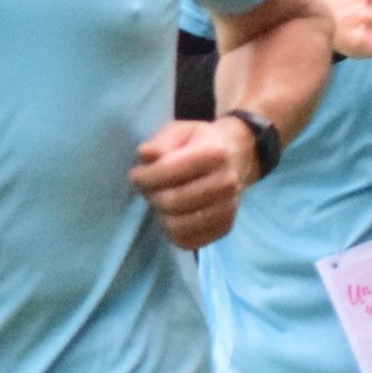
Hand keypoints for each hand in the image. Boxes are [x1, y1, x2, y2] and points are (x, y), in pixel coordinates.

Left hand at [130, 114, 258, 249]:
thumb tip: (146, 154)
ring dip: (160, 214)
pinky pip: (188, 241)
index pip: (170, 170)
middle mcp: (227, 183)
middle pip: (172, 201)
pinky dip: (172, 230)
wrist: (236, 158)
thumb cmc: (200, 143)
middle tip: (147, 188)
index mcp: (216, 153)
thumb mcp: (179, 131)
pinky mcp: (224, 228)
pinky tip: (172, 215)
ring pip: (178, 224)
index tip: (136, 174)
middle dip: (151, 195)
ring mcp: (228, 209)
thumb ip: (161, 142)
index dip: (145, 176)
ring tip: (160, 200)